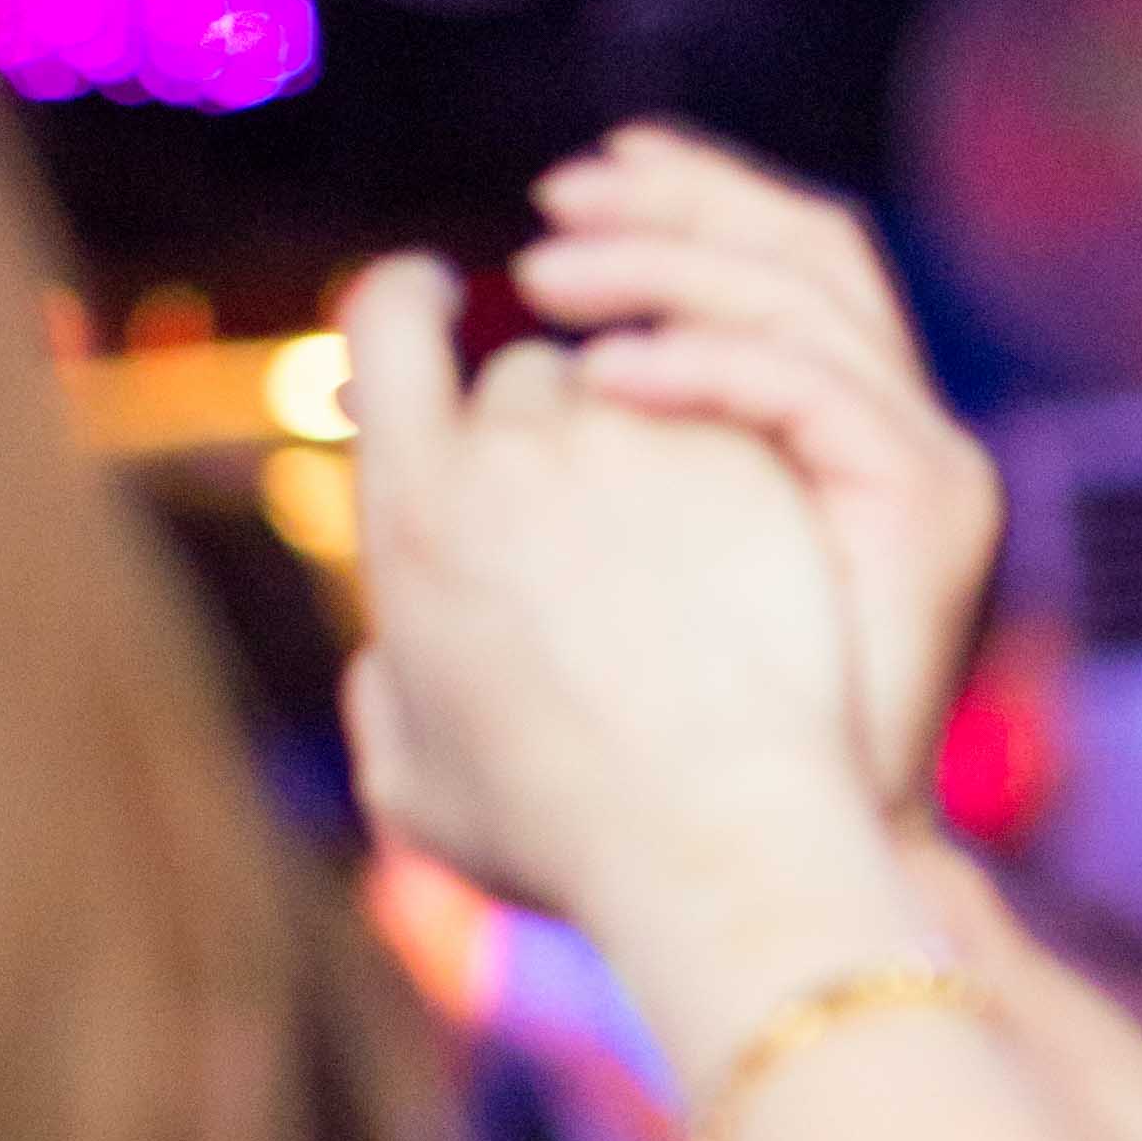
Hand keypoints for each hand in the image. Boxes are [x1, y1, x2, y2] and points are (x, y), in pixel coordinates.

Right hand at [344, 256, 892, 1010]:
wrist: (719, 845)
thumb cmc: (563, 842)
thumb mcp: (417, 788)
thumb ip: (386, 694)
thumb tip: (390, 654)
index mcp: (412, 505)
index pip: (383, 320)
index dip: (408, 297)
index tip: (438, 295)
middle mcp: (518, 453)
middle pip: (529, 377)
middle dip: (554, 430)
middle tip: (590, 507)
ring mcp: (642, 449)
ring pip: (645, 401)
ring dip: (657, 453)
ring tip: (687, 558)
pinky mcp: (750, 466)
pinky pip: (733, 433)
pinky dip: (736, 478)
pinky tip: (758, 563)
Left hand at [515, 125, 1001, 825]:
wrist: (785, 870)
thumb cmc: (670, 785)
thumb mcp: (595, 625)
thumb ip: (542, 551)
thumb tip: (428, 505)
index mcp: (835, 435)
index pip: (777, 257)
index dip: (683, 197)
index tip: (573, 193)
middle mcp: (896, 424)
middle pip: (800, 241)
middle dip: (673, 199)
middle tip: (553, 200)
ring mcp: (923, 456)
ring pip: (793, 292)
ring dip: (662, 266)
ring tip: (542, 277)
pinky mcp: (926, 500)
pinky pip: (802, 383)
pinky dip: (699, 365)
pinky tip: (598, 380)